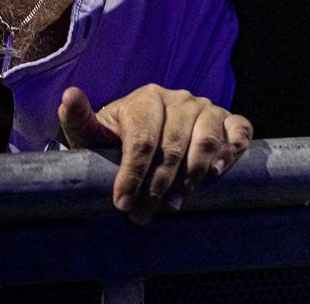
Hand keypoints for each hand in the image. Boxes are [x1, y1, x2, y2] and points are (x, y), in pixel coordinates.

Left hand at [58, 84, 252, 224]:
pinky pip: (240, 129)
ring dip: (194, 173)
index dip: (132, 174)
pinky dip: (234, 148)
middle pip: (174, 144)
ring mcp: (205, 107)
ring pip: (207, 138)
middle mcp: (179, 98)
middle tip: (148, 212)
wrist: (146, 136)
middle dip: (160, 184)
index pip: (142, 139)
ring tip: (179, 200)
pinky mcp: (227, 119)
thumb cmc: (117, 140)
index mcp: (146, 99)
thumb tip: (69, 96)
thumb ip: (79, 119)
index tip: (122, 203)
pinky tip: (219, 170)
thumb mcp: (94, 134)